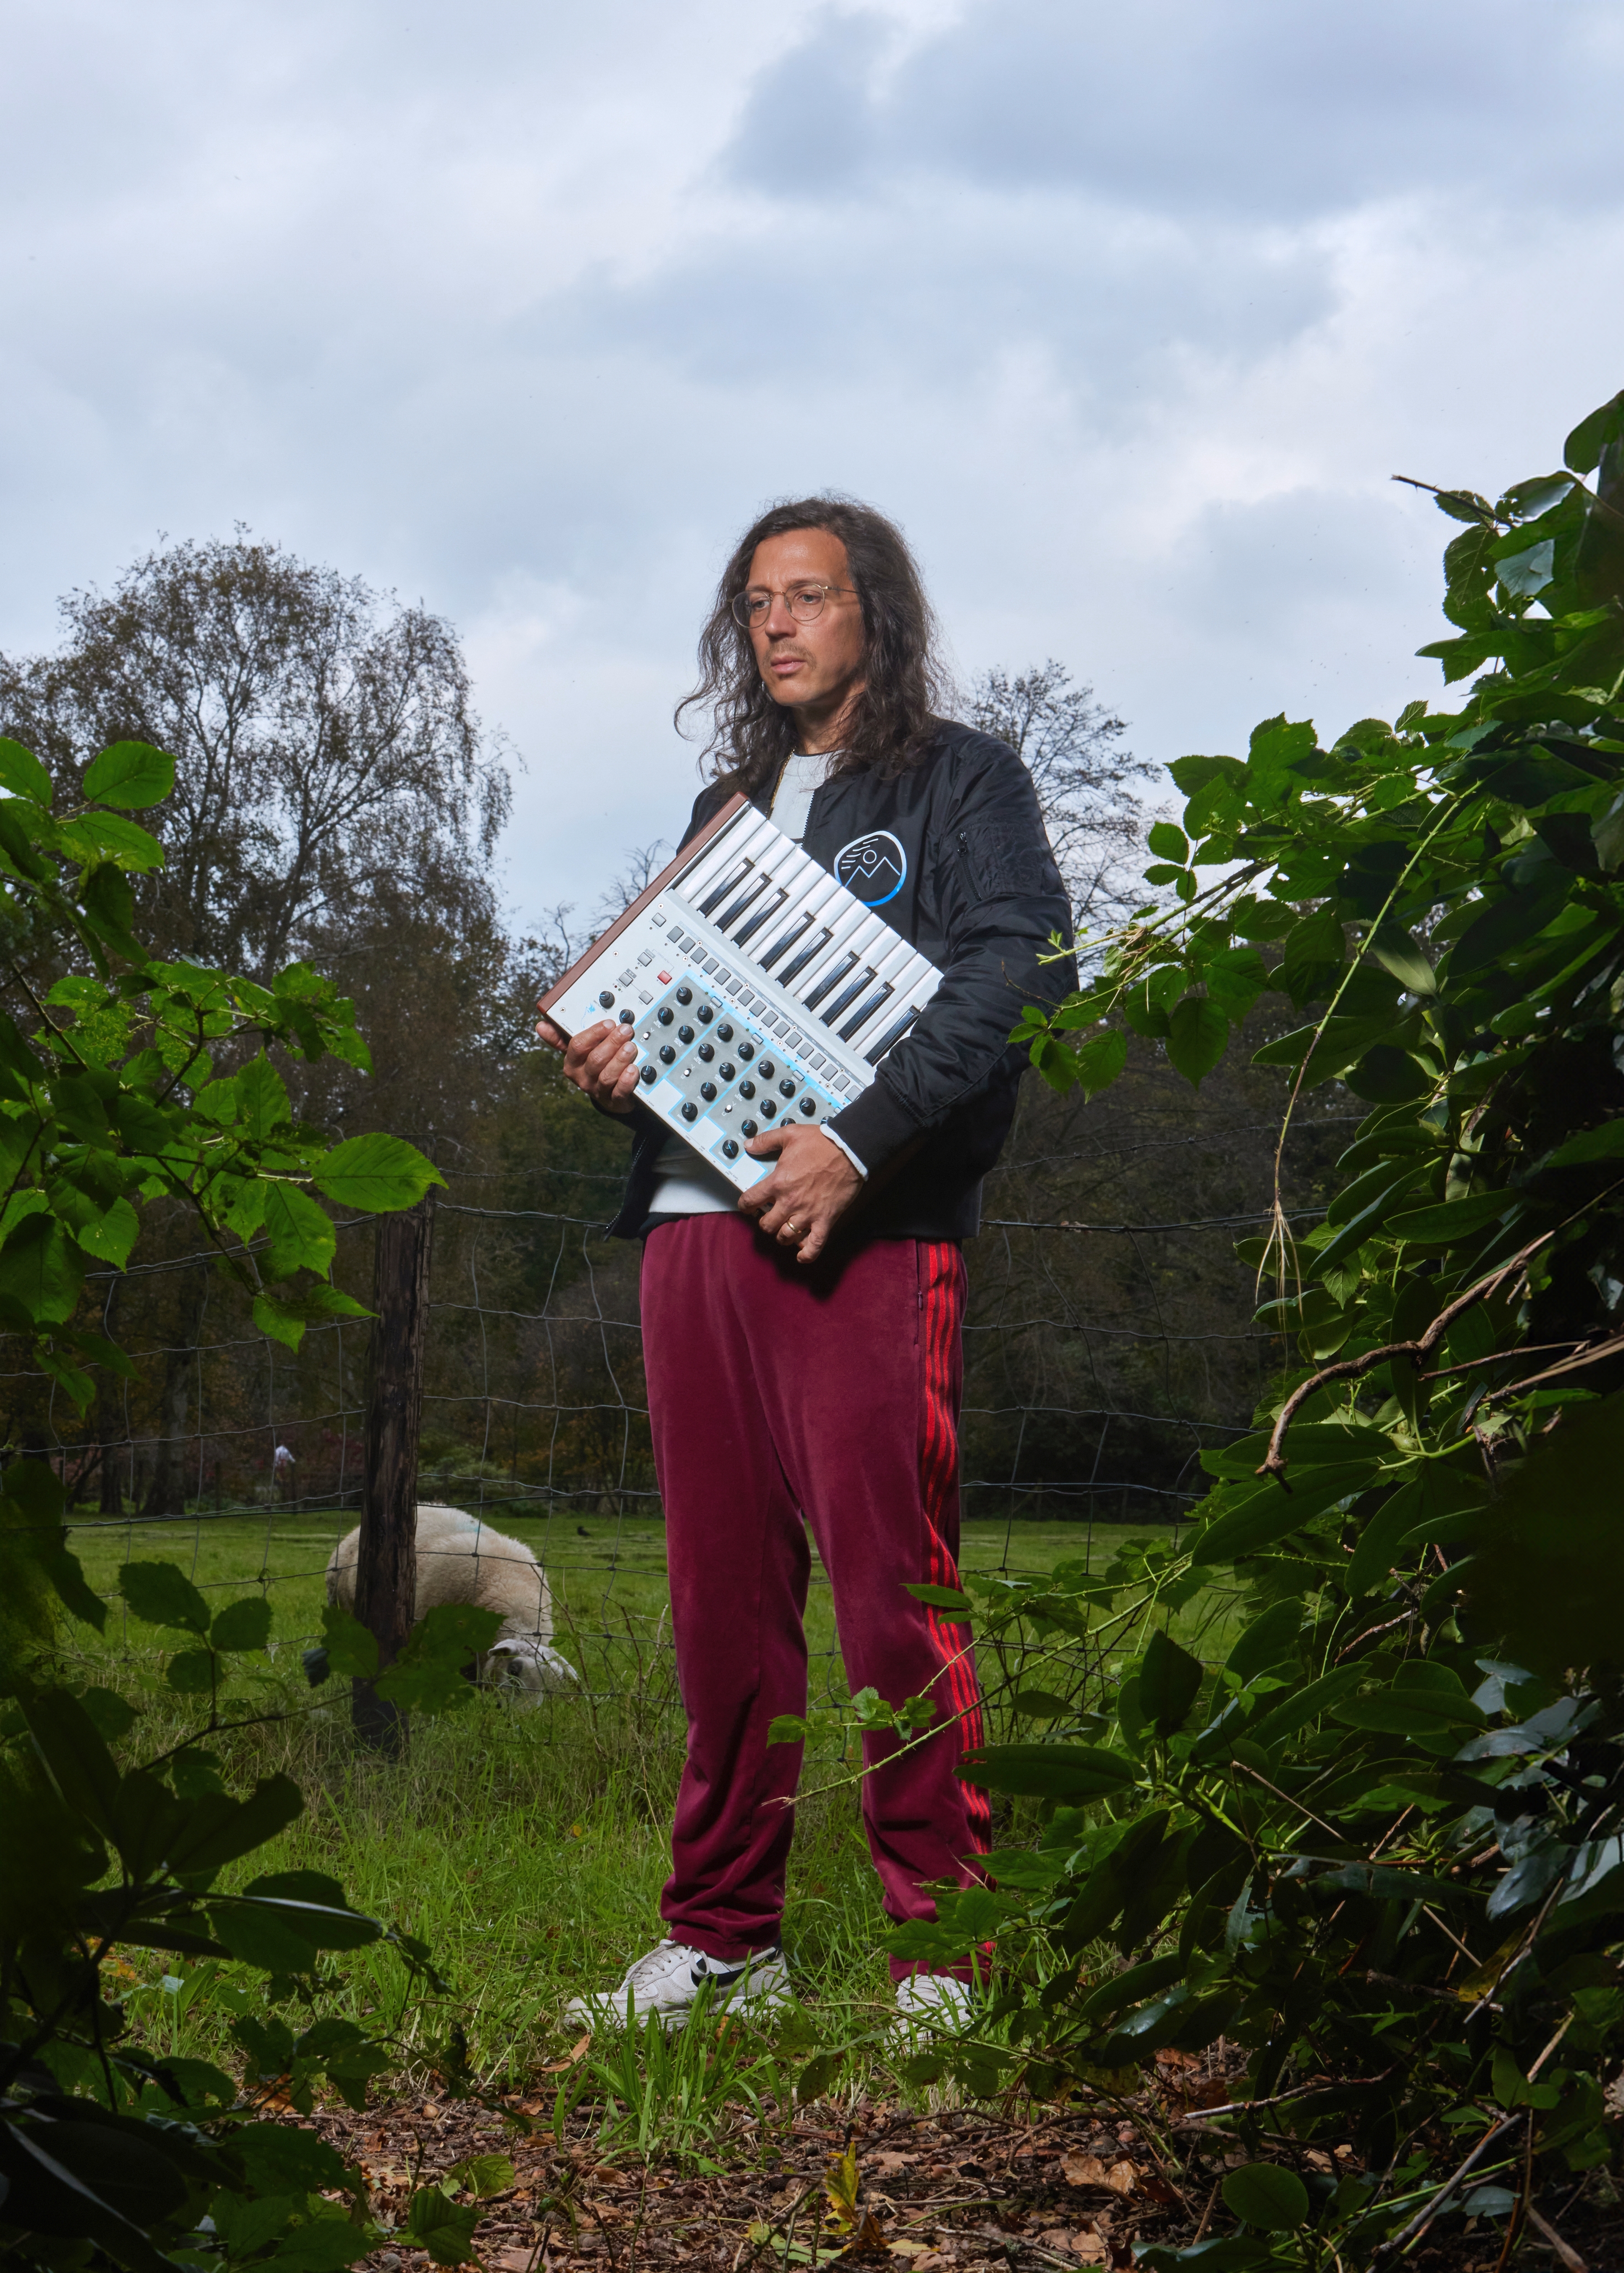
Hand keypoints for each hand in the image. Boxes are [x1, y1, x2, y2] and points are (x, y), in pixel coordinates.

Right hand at [536, 1013, 638, 1114]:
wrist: (610, 1096)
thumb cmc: (593, 1067)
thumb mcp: (578, 1052)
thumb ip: (561, 1037)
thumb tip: (540, 1026)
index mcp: (572, 1063)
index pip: (578, 1046)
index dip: (595, 1033)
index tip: (609, 1023)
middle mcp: (583, 1078)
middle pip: (595, 1059)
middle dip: (612, 1042)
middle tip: (626, 1030)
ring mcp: (598, 1090)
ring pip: (607, 1075)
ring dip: (620, 1059)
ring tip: (631, 1047)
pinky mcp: (614, 1101)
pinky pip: (619, 1091)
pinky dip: (627, 1080)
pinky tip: (633, 1069)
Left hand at [737, 1123, 861, 1263]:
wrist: (849, 1151)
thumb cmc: (821, 1143)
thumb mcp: (789, 1135)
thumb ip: (766, 1141)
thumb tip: (748, 1145)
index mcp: (778, 1182)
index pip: (751, 1201)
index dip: (745, 1205)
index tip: (747, 1206)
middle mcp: (789, 1202)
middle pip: (766, 1224)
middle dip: (765, 1222)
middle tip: (769, 1217)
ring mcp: (807, 1214)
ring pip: (785, 1237)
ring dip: (782, 1236)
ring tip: (784, 1230)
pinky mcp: (825, 1220)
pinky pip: (814, 1245)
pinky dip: (807, 1254)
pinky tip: (801, 1255)